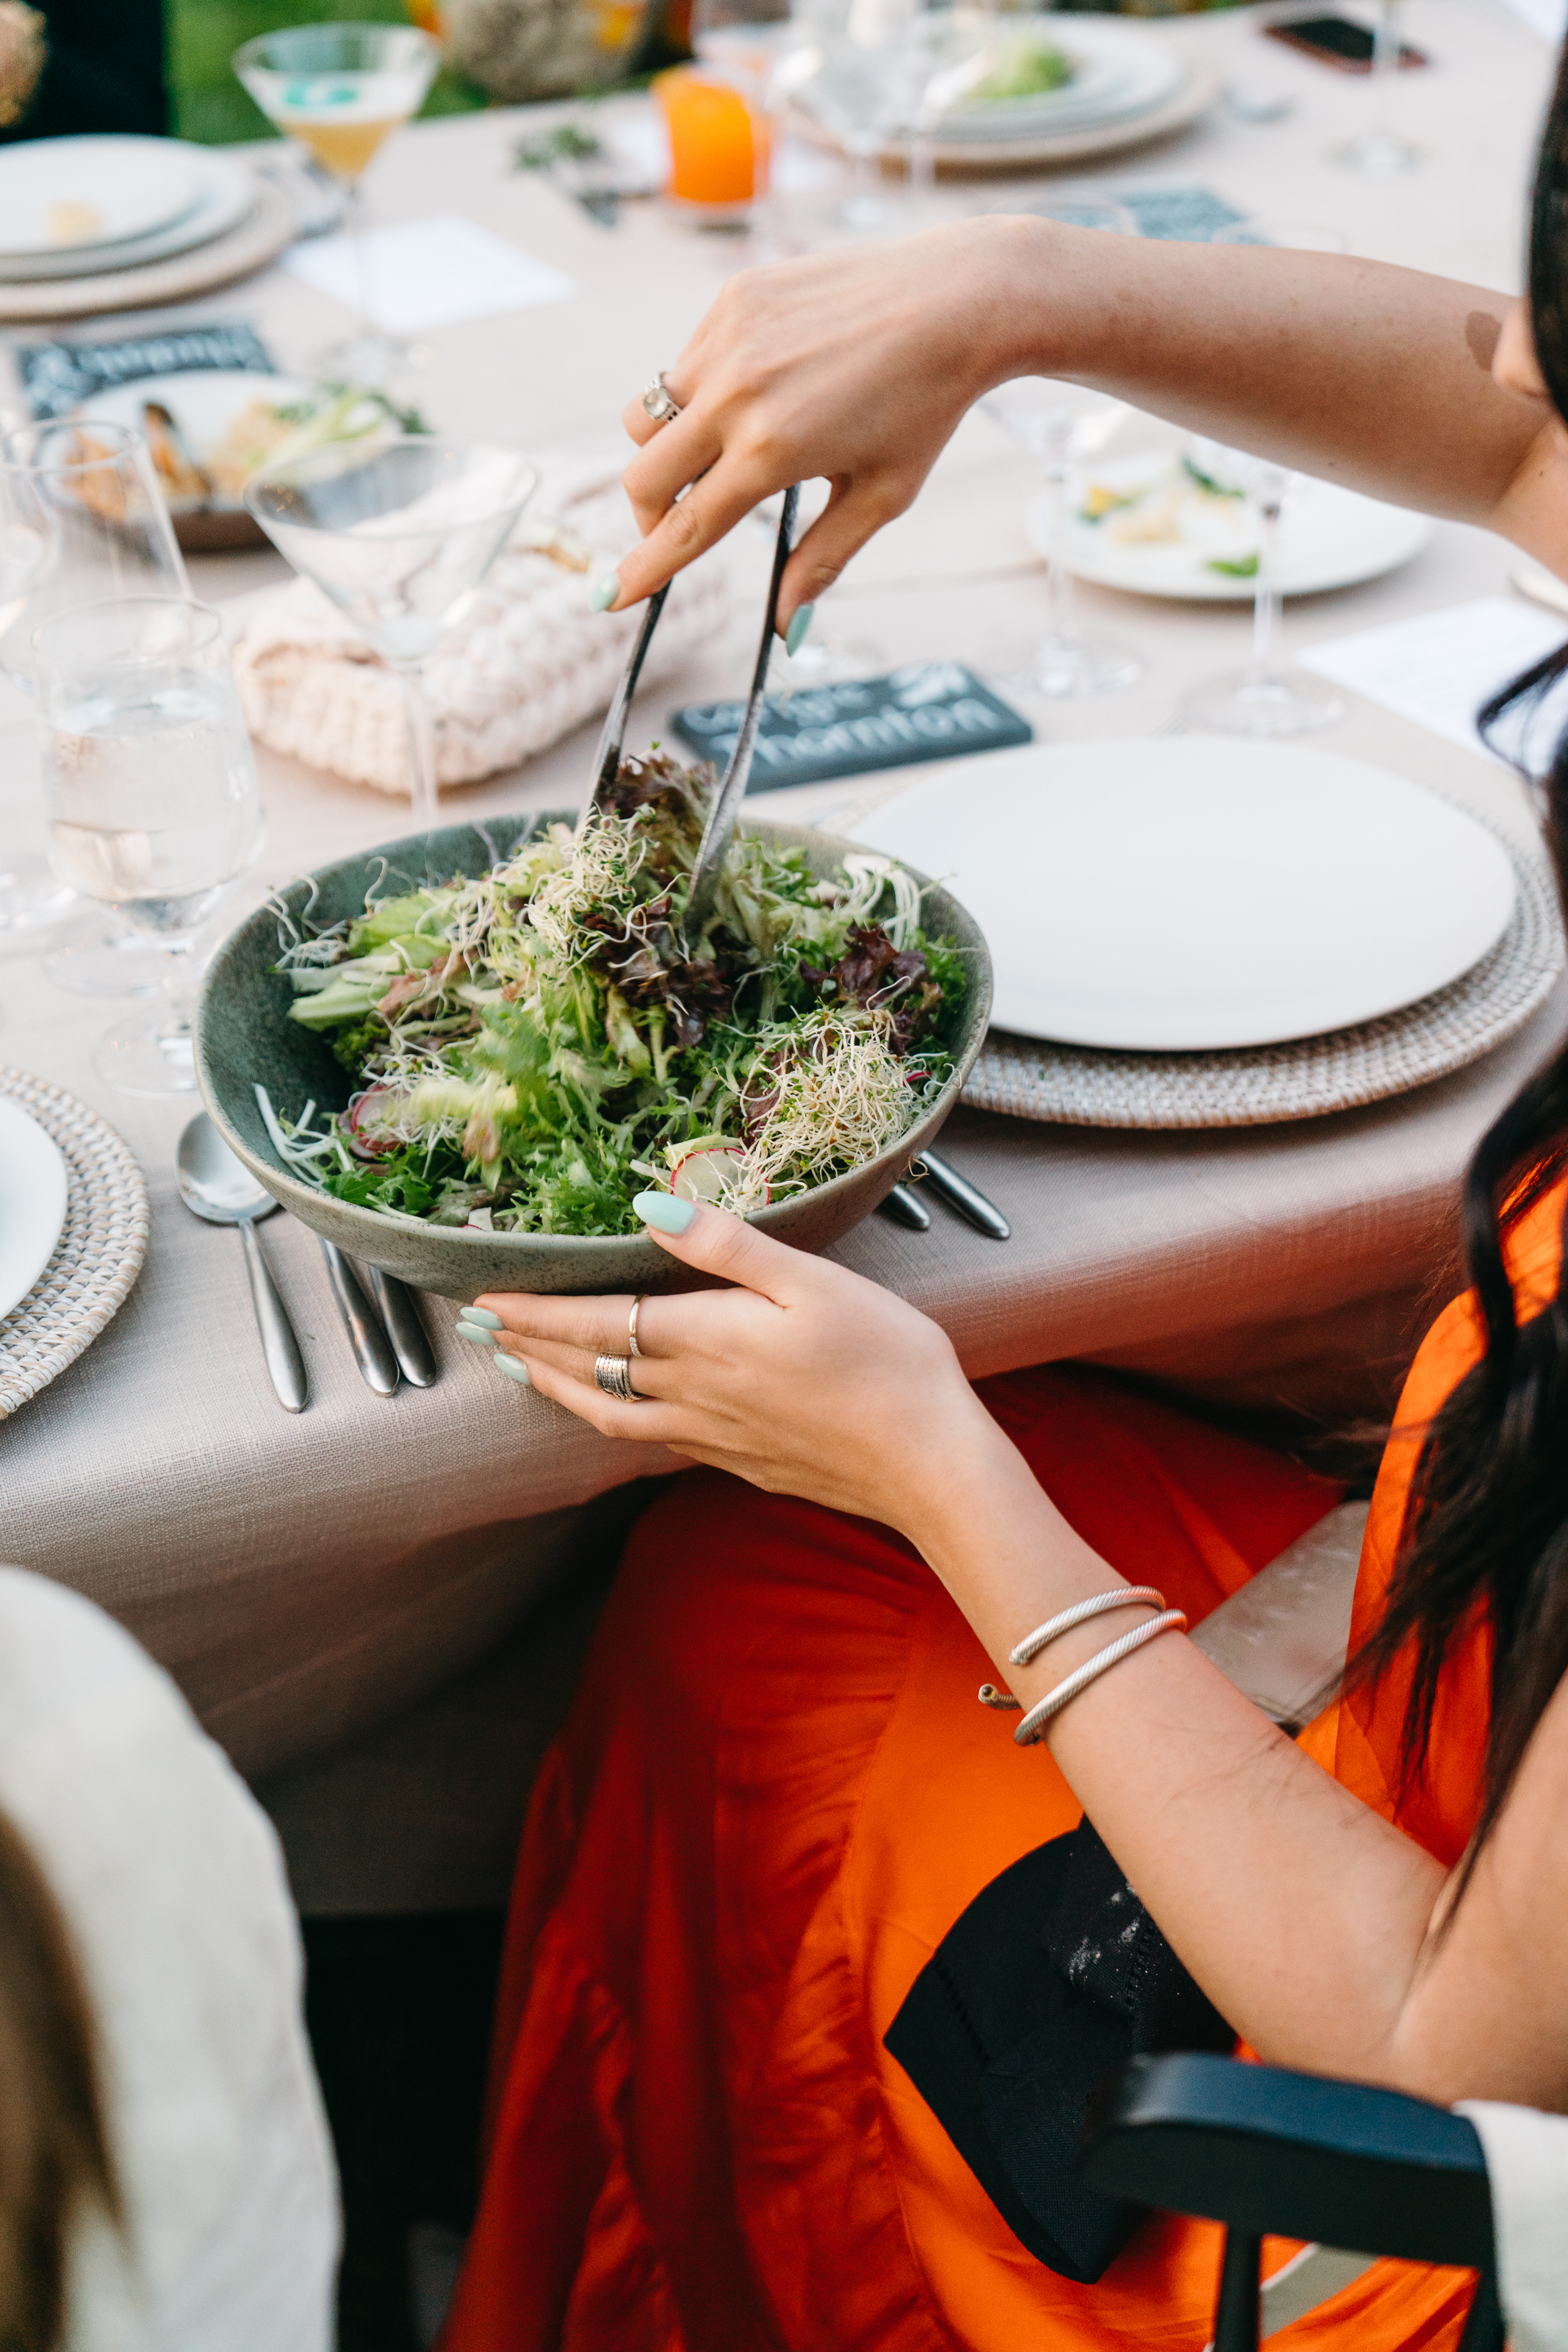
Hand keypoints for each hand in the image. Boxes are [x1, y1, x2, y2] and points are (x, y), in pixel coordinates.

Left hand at [474, 1202, 1010, 1537]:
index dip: (533, 1312)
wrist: (928, 1465)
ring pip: (609, 1413)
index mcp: (704, 1341)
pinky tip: (614, 1411)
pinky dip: (610, 1418)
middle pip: (587, 1370)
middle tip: (475, 1332)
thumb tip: (650, 1205)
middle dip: (526, 1348)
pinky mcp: (737, 1461)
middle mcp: (692, 1395)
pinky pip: (649, 1439)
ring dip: (556, 1389)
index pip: (593, 1323)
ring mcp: (712, 1437)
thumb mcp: (813, 1282)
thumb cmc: (886, 1363)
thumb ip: (727, 1245)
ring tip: (521, 1372)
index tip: (483, 1299)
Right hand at [608, 216, 1047, 632]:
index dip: (644, 569)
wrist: (956, 300)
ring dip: (669, 449)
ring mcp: (729, 339)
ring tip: (724, 447)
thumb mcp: (882, 497)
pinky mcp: (732, 299)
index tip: (610, 598)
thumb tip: (786, 629)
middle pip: (643, 475)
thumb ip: (822, 561)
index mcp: (772, 452)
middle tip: (680, 522)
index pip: (685, 527)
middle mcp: (737, 394)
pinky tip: (758, 386)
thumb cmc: (924, 406)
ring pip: (649, 416)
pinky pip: (683, 363)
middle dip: (649, 514)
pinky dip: (700, 392)